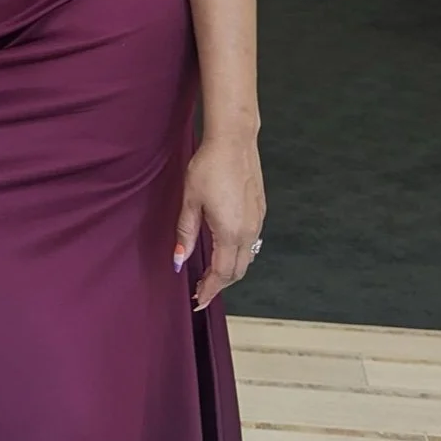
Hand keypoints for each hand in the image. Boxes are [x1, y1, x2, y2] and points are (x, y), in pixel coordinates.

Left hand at [174, 132, 265, 311]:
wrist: (234, 141)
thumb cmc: (209, 167)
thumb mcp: (190, 200)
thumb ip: (186, 232)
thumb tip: (179, 260)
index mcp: (230, 231)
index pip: (222, 273)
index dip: (210, 289)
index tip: (198, 299)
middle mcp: (248, 230)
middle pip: (238, 270)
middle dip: (220, 284)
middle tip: (201, 290)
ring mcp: (258, 220)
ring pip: (247, 257)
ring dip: (230, 270)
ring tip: (211, 274)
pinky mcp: (260, 210)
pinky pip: (252, 242)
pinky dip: (239, 254)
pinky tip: (225, 250)